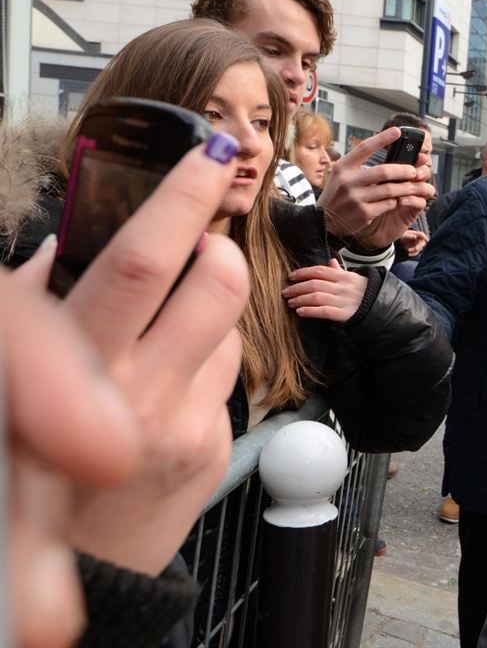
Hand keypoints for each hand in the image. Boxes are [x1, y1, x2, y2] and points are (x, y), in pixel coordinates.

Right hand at [4, 142, 248, 645]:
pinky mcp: (215, 446)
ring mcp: (185, 421)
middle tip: (202, 230)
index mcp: (76, 363)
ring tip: (163, 326)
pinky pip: (228, 374)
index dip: (180, 199)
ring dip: (206, 302)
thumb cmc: (34, 462)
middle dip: (216, 236)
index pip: (144, 261)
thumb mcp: (14, 383)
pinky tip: (167, 382)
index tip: (209, 156)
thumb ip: (39, 308)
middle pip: (215, 281)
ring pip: (228, 322)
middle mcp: (137, 391)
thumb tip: (69, 241)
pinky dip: (204, 359)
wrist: (68, 568)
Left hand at [283, 259, 367, 321]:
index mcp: (345, 276)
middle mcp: (343, 287)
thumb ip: (340, 271)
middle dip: (297, 287)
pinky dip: (310, 311)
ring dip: (300, 299)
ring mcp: (344, 301)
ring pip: (316, 297)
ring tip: (291, 303)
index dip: (303, 273)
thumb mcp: (355, 279)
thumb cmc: (367, 294)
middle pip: (314, 284)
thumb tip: (330, 261)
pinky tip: (300, 312)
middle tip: (285, 292)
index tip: (291, 276)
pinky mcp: (345, 315)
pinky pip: (324, 311)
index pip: (319, 271)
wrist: (383, 310)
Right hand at [317, 127, 435, 250]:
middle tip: (413, 170)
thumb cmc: (337, 194)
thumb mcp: (341, 174)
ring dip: (404, 187)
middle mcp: (348, 180)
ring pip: (389, 189)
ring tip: (412, 186)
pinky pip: (387, 204)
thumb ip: (358, 164)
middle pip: (384, 171)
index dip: (383, 138)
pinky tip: (397, 200)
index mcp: (344, 166)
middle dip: (403, 170)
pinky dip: (395, 201)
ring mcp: (356, 198)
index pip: (365, 147)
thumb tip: (383, 151)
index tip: (397, 131)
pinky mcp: (364, 213)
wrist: (325, 221)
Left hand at [398, 229, 428, 256]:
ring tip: (408, 250)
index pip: (422, 235)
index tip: (427, 240)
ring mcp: (419, 245)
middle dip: (419, 246)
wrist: (401, 241)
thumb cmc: (404, 236)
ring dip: (414, 250)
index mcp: (417, 234)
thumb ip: (410, 236)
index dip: (425, 237)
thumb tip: (415, 237)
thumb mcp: (405, 235)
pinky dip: (413, 254)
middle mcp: (419, 239)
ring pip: (419, 249)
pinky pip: (416, 252)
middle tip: (416, 248)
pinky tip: (409, 254)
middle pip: (422, 243)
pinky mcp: (416, 250)